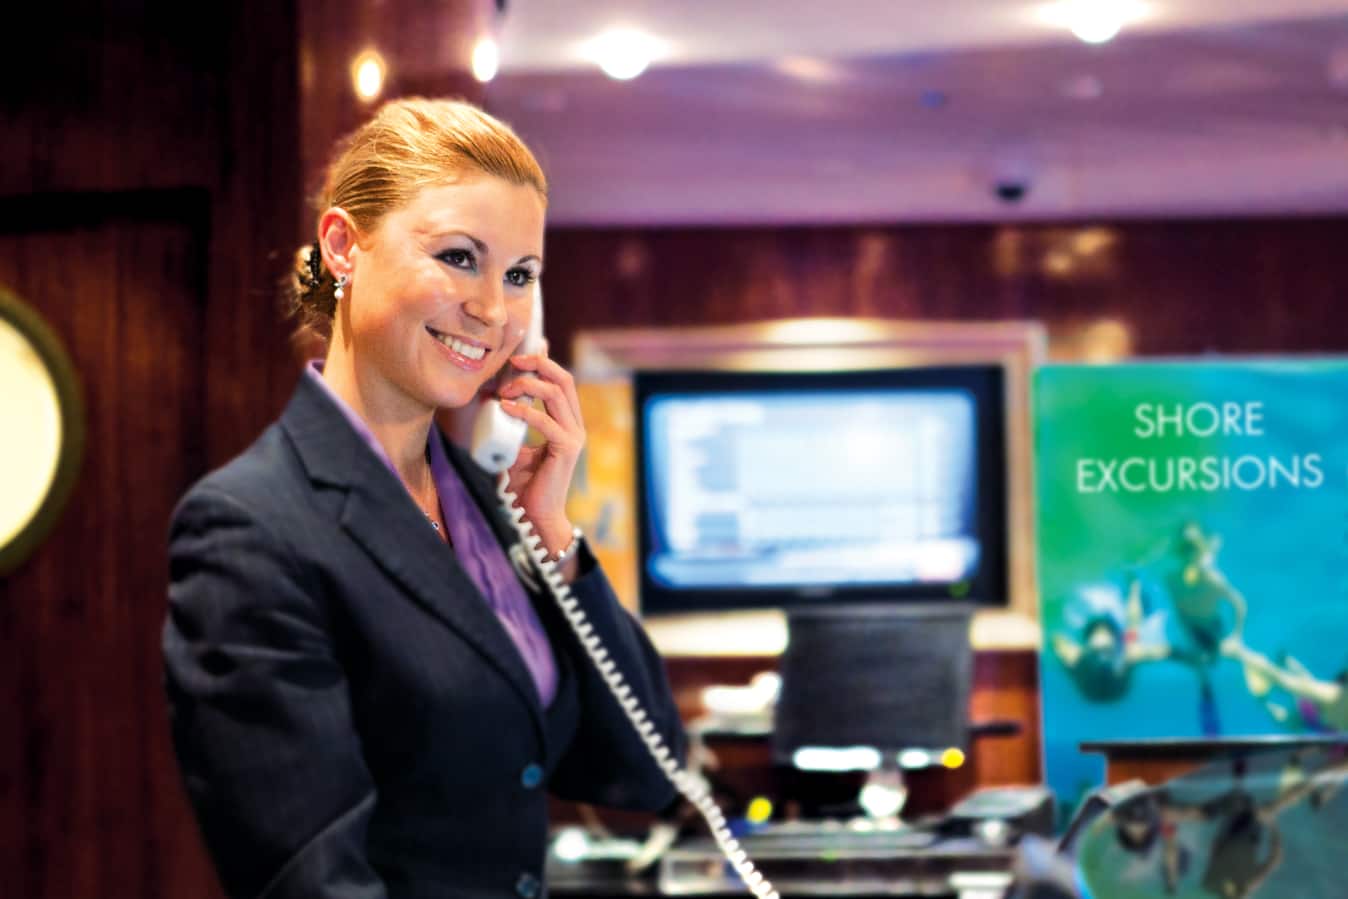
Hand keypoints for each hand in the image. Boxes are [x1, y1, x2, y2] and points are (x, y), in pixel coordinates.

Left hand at [498, 352, 584, 556]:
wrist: (535, 516)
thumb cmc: (526, 483)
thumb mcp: (517, 445)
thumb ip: (514, 423)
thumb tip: (496, 399)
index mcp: (567, 422)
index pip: (561, 381)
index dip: (544, 362)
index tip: (521, 353)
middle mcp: (575, 425)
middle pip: (564, 379)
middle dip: (539, 364)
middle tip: (513, 361)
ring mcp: (574, 436)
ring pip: (557, 394)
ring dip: (528, 385)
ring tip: (504, 390)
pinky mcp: (567, 449)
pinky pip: (545, 421)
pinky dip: (524, 411)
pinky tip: (505, 408)